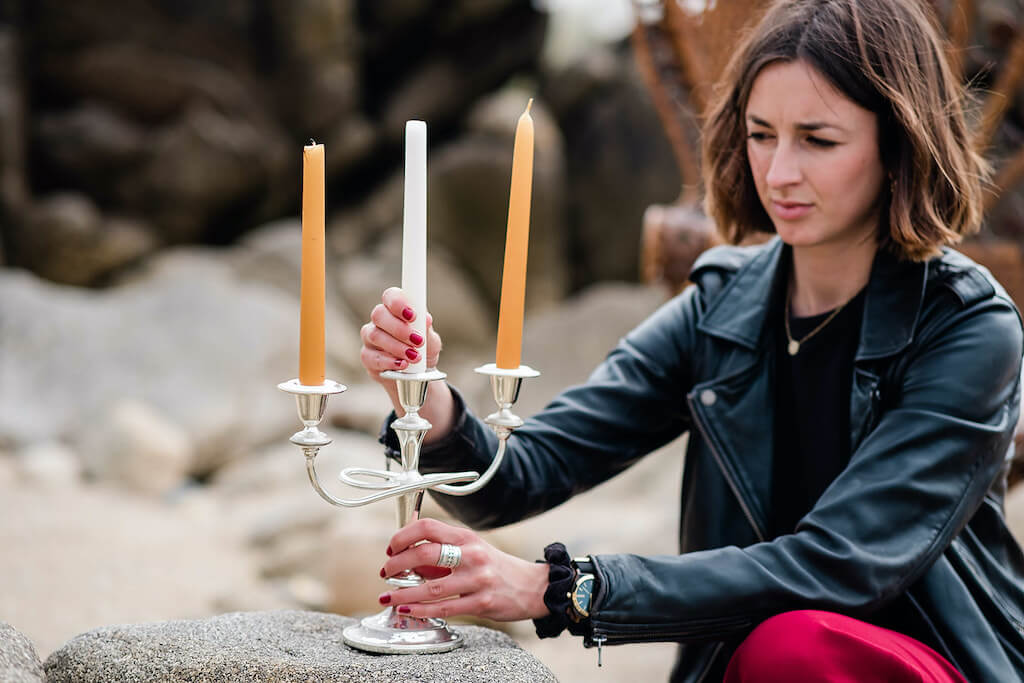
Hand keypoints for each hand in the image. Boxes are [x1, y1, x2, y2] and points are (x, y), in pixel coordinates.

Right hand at [358, 287, 455, 441]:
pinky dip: (386, 362)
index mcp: (398, 310)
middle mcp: (379, 321)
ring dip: (394, 347)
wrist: (418, 385)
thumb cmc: (426, 357)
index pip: (391, 294)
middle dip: (398, 328)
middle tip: (417, 343)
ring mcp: (370, 340)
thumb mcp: (432, 345)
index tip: (413, 313)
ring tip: (412, 358)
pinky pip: (369, 357)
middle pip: (377, 313)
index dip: (398, 301)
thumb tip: (424, 320)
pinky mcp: (367, 360)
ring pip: (372, 335)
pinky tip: (400, 367)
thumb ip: (427, 332)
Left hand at [377, 518, 549, 621]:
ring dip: (403, 593)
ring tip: (388, 598)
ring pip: (431, 587)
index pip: (427, 528)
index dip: (403, 537)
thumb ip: (440, 552)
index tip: (391, 548)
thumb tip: (405, 554)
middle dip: (397, 564)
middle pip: (424, 554)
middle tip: (386, 573)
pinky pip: (445, 608)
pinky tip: (408, 609)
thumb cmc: (496, 567)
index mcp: (466, 537)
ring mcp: (478, 580)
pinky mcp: (482, 603)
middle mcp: (472, 555)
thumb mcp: (470, 550)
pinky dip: (421, 610)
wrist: (532, 586)